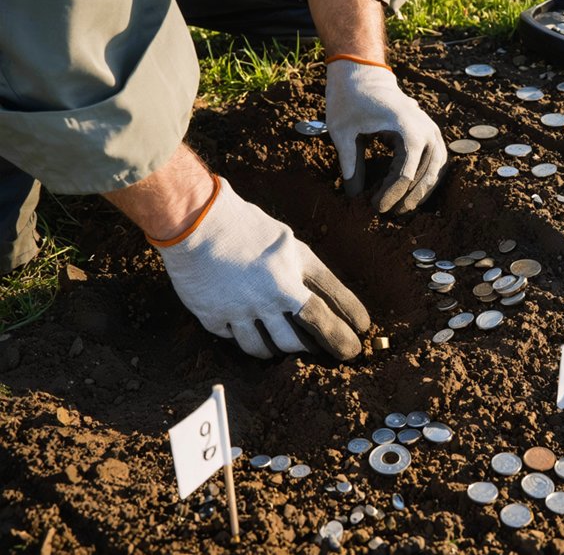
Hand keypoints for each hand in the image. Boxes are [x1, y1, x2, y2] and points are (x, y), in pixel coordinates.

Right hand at [153, 176, 369, 358]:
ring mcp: (243, 308)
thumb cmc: (244, 226)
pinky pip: (237, 342)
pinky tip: (253, 336)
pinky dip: (247, 340)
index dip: (349, 323)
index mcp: (295, 268)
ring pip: (270, 349)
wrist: (193, 221)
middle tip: (335, 352)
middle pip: (306, 337)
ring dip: (284, 351)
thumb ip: (307, 270)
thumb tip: (326, 299)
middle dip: (325, 348)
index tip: (360, 333)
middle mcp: (273, 292)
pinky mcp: (215, 317)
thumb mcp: (288, 242)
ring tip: (292, 348)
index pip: (332, 305)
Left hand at [325, 60, 447, 213]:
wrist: (363, 72)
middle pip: (424, 176)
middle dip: (407, 198)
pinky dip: (426, 179)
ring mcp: (432, 131)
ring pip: (436, 171)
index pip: (404, 174)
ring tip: (403, 208)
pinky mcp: (430, 133)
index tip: (373, 207)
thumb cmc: (350, 99)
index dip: (390, 195)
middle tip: (389, 213)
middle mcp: (426, 131)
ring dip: (422, 192)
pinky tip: (412, 193)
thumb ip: (350, 166)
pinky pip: (436, 163)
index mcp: (407, 130)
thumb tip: (354, 198)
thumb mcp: (343, 133)